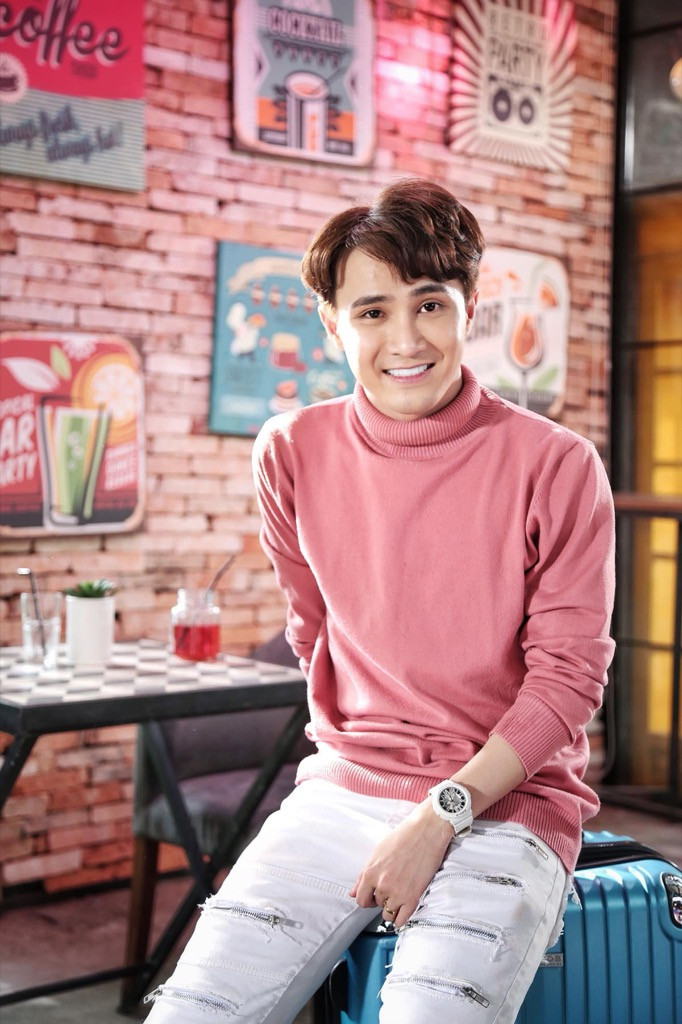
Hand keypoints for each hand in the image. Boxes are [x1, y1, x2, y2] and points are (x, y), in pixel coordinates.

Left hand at [349, 802, 452, 928]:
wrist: (426, 831)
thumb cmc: (403, 836)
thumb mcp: (378, 852)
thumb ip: (364, 875)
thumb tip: (353, 892)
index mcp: (370, 872)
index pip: (360, 899)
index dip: (366, 899)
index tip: (372, 897)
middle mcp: (382, 885)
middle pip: (376, 904)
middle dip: (381, 899)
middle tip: (391, 888)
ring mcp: (397, 893)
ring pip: (388, 913)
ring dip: (392, 907)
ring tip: (399, 896)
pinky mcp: (413, 897)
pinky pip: (401, 919)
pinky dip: (400, 918)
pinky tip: (403, 910)